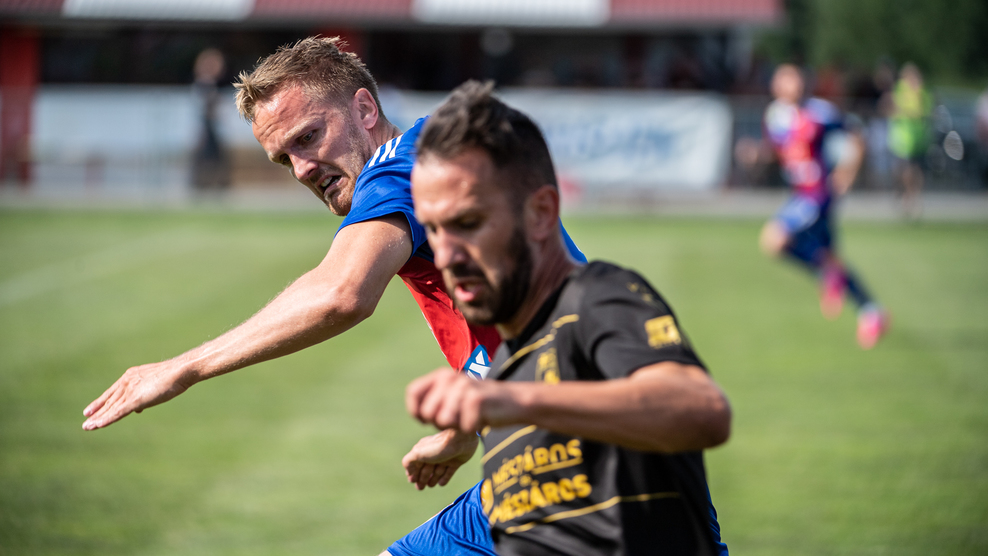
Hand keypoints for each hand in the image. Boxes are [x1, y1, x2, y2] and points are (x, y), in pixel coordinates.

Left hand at [82, 360, 196, 429]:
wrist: (180, 371)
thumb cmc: (173, 376)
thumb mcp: (156, 385)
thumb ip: (144, 395)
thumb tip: (138, 409)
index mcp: (131, 376)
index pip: (112, 392)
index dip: (101, 402)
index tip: (90, 410)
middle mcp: (127, 382)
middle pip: (109, 400)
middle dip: (97, 411)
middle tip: (86, 420)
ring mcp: (130, 390)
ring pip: (111, 408)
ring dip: (98, 419)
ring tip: (87, 427)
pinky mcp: (135, 399)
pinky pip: (117, 412)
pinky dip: (106, 419)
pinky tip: (97, 425)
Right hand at [402, 428, 478, 489]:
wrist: (461, 440)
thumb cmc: (438, 446)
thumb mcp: (418, 453)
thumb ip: (408, 461)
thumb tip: (408, 472)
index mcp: (424, 450)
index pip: (416, 463)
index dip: (413, 473)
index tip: (412, 481)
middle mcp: (434, 454)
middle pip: (426, 469)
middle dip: (422, 478)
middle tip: (420, 488)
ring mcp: (446, 458)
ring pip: (437, 471)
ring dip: (433, 479)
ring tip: (430, 485)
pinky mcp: (456, 461)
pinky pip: (449, 472)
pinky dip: (445, 478)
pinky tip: (441, 484)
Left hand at [406, 368, 520, 432]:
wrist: (515, 401)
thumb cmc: (481, 404)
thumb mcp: (455, 395)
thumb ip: (436, 399)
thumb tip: (417, 411)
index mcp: (442, 375)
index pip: (413, 392)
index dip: (416, 411)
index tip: (427, 421)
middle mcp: (451, 377)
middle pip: (427, 412)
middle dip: (439, 424)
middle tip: (458, 419)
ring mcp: (464, 387)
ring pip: (442, 421)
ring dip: (456, 426)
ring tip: (469, 418)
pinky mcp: (477, 400)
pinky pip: (462, 427)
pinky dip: (471, 429)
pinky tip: (481, 421)